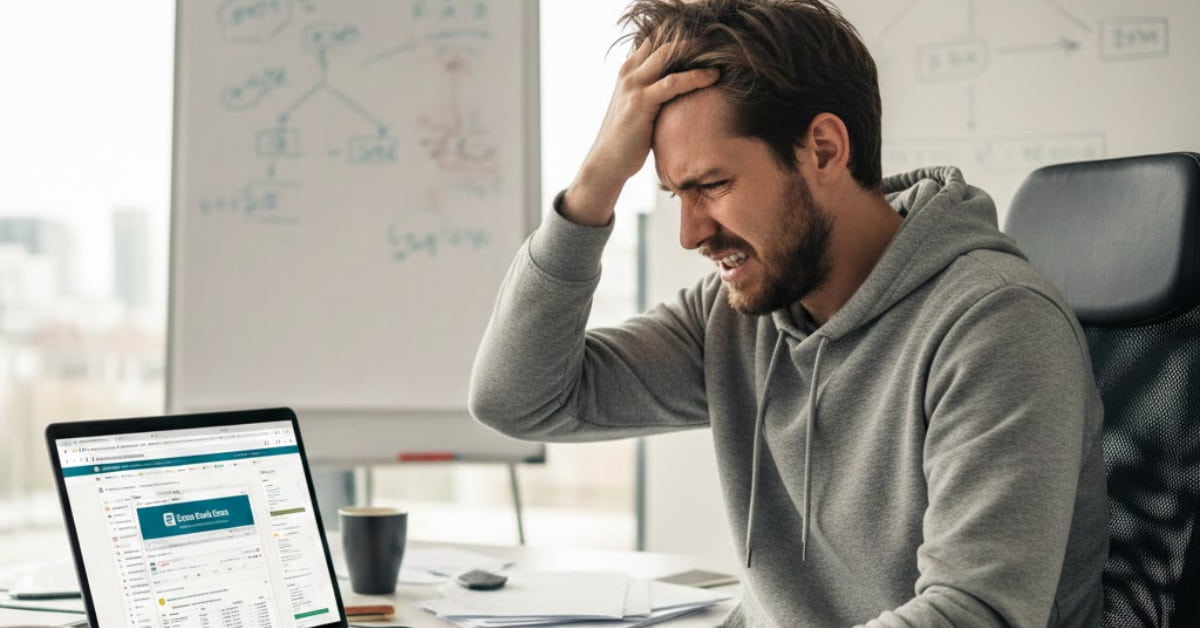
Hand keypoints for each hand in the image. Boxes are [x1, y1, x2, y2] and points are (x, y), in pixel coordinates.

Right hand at [563, 40, 719, 225]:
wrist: (607, 161)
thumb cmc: (627, 138)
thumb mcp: (637, 106)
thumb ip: (653, 91)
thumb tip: (679, 87)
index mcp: (628, 70)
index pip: (655, 40)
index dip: (680, 36)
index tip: (707, 40)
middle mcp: (629, 72)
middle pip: (663, 41)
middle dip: (692, 38)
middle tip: (719, 39)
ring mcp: (633, 86)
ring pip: (668, 55)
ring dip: (697, 50)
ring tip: (722, 50)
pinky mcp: (641, 103)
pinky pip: (672, 82)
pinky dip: (695, 77)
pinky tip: (714, 76)